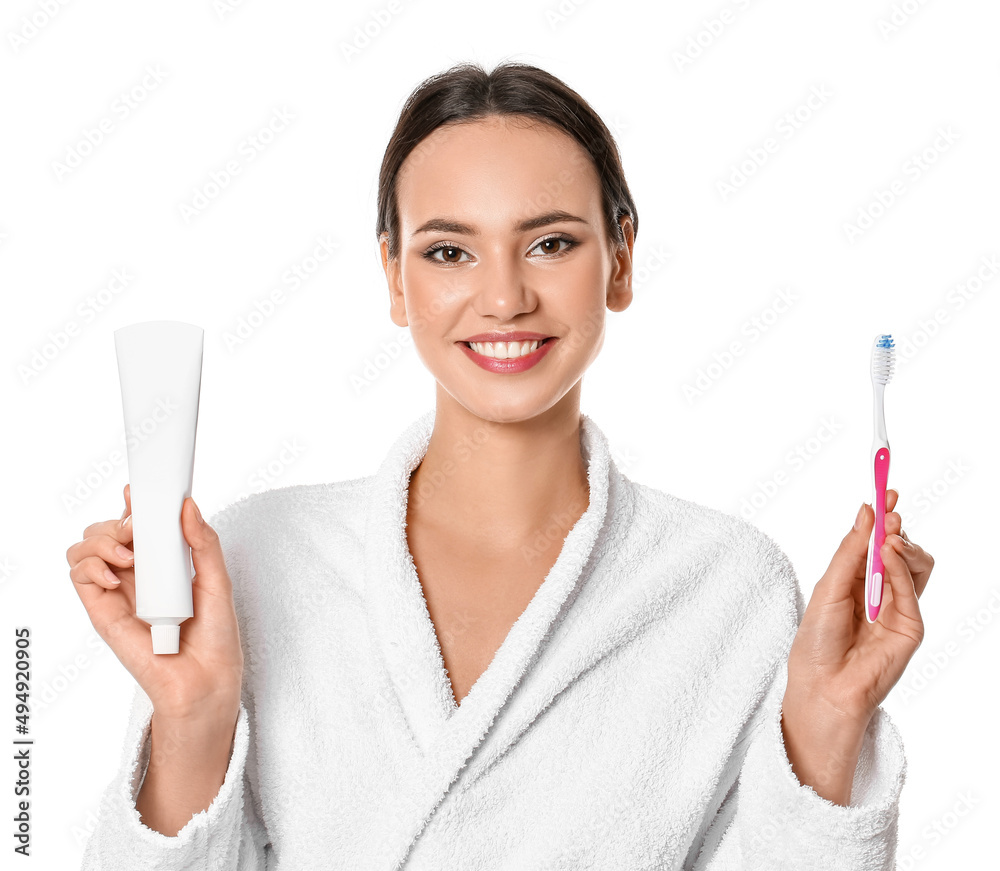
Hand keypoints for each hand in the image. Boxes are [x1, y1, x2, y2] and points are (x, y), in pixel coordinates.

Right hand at [66, 484, 243, 723]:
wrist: (207, 680)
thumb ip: (203, 543)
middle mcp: (136, 574)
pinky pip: (79, 577)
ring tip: (129, 555)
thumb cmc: (215, 636)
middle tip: (139, 530)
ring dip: (100, 540)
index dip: (132, 505)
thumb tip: (187, 505)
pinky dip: (91, 567)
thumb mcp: (218, 580)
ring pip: (84, 548)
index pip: (136, 524)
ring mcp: (117, 592)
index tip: (139, 493)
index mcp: (162, 563)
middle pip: (105, 530)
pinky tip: (118, 576)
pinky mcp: (103, 612)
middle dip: (117, 521)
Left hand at [785, 489, 933, 727]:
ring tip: (889, 537)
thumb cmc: (816, 642)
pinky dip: (902, 565)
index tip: (885, 489)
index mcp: (856, 579)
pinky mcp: (911, 626)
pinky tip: (890, 554)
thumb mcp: (827, 586)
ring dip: (903, 543)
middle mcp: (880, 589)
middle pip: (900, 547)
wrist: (822, 684)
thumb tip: (867, 513)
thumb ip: (850, 551)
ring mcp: (898, 607)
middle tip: (890, 509)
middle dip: (895, 524)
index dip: (882, 515)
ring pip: (917, 562)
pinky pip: (912, 587)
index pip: (876, 540)